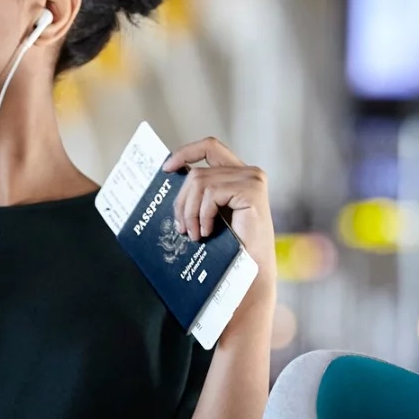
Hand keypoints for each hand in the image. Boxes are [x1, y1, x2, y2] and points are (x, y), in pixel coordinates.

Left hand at [163, 137, 276, 317]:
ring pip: (200, 183)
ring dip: (190, 212)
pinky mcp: (251, 191)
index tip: (166, 169)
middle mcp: (249, 173)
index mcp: (239, 175)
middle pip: (198, 172)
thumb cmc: (232, 247)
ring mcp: (252, 180)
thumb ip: (200, 194)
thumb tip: (169, 177)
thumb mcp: (211, 214)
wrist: (251, 271)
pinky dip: (203, 215)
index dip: (186, 152)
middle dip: (182, 201)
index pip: (210, 147)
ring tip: (194, 235)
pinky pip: (211, 193)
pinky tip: (207, 232)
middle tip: (181, 228)